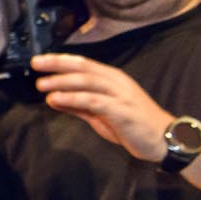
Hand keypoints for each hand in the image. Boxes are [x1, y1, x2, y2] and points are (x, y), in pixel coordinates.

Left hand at [29, 53, 170, 161]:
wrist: (165, 139)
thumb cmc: (133, 125)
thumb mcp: (102, 113)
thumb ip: (79, 105)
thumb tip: (53, 98)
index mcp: (112, 79)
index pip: (83, 64)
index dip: (60, 60)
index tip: (39, 60)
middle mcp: (116, 82)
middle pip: (83, 68)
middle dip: (57, 64)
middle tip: (35, 64)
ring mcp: (120, 95)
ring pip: (87, 81)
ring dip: (62, 81)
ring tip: (41, 84)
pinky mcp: (121, 110)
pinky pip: (93, 100)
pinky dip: (73, 98)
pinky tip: (56, 99)